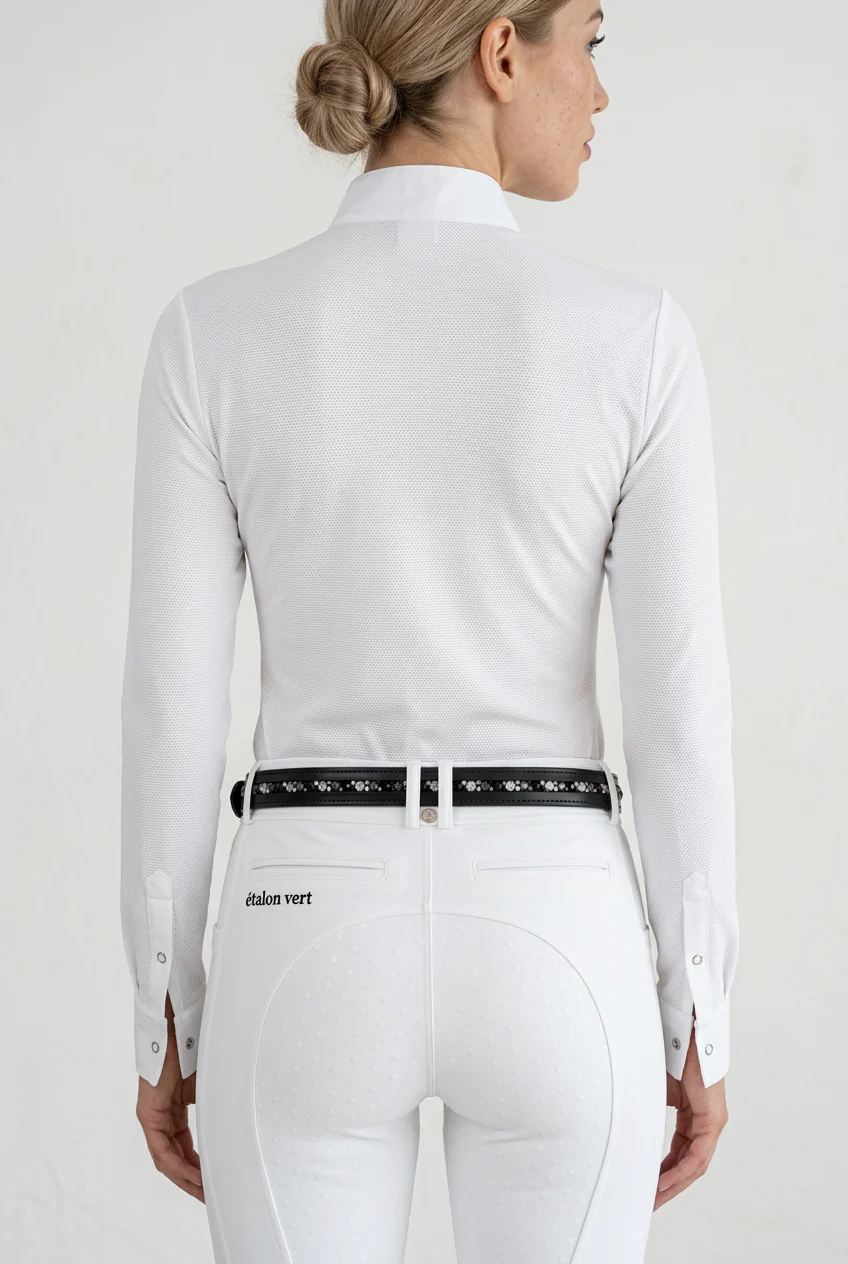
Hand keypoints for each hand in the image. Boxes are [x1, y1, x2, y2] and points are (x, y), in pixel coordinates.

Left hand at [135, 994, 204, 1201]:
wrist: (177, 1021)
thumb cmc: (195, 1044)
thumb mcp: (212, 1081)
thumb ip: (219, 1102)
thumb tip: (241, 1118)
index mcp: (175, 1105)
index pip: (186, 1144)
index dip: (201, 1164)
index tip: (216, 1179)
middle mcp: (160, 1113)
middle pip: (176, 1156)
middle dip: (194, 1179)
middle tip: (212, 1196)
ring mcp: (152, 1114)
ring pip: (167, 1158)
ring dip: (186, 1177)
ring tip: (206, 1193)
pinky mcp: (148, 1113)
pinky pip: (162, 1150)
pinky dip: (179, 1165)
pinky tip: (195, 1175)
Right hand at [654, 1024, 727, 1208]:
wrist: (685, 1024)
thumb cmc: (667, 1046)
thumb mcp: (651, 1085)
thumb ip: (645, 1108)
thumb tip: (625, 1123)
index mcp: (693, 1111)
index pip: (679, 1151)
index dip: (663, 1172)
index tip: (647, 1186)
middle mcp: (706, 1119)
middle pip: (688, 1163)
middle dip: (667, 1185)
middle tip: (649, 1202)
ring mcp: (712, 1119)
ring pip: (694, 1164)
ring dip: (674, 1184)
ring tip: (654, 1200)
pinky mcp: (714, 1118)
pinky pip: (698, 1155)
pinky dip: (681, 1171)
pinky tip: (665, 1182)